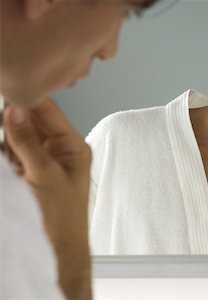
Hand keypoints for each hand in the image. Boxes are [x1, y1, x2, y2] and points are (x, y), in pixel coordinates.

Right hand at [4, 98, 91, 299]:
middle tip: (1, 121)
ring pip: (16, 136)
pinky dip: (3, 151)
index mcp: (72, 146)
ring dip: (4, 135)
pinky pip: (10, 153)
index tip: (7, 87)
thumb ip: (28, 142)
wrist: (57, 249)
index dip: (27, 98)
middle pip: (29, 121)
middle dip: (10, 117)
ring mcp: (39, 161)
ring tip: (9, 153)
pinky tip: (3, 152)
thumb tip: (16, 110)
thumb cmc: (62, 217)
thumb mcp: (45, 175)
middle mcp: (57, 150)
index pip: (48, 111)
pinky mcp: (26, 173)